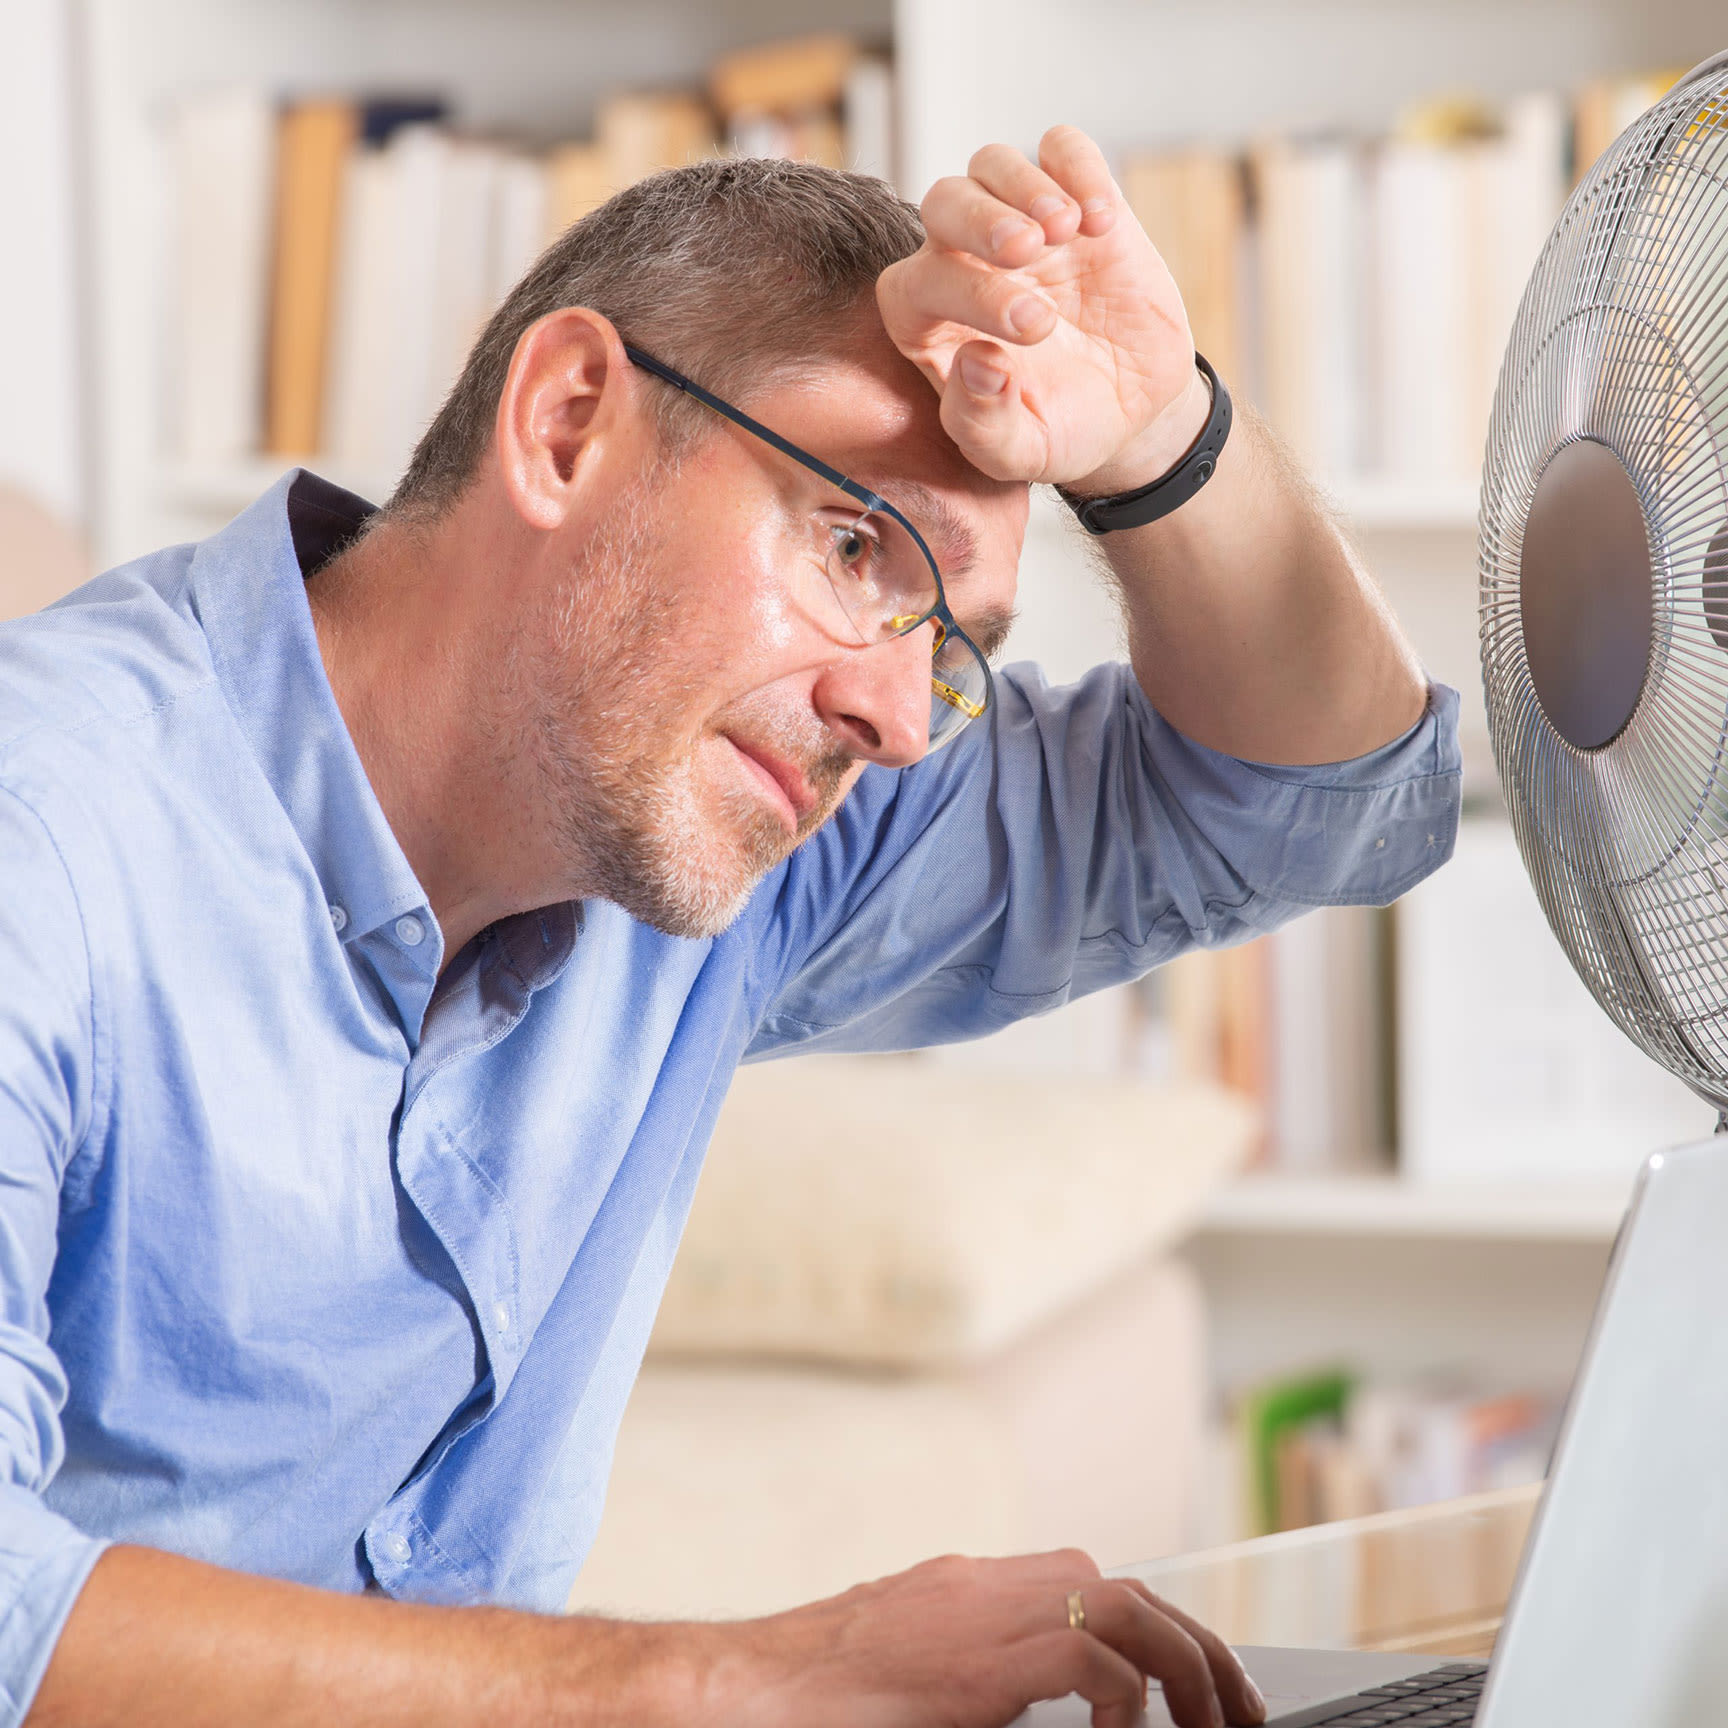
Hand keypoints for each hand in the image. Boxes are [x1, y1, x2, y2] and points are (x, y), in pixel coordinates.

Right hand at [704, 1548, 1266, 1727]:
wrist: (740, 1691)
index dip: (1156, 1629)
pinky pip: (1085, 1652)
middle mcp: (983, 1582)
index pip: (1092, 1581)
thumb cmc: (812, 1698)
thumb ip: (977, 1677)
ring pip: (1120, 1602)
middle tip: (1236, 1711)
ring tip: (1216, 1724)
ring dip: (1181, 1663)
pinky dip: (1123, 1691)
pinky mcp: (974, 1658)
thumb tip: (1044, 1704)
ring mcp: (978, 1609)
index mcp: (971, 1588)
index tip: (1194, 1686)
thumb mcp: (914, 1678)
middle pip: (1122, 1584)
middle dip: (1191, 1645)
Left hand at [876, 127, 1211, 496]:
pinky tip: (1101, 221)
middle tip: (1031, 252)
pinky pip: (1061, 149)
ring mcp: (1020, 225)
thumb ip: (983, 422)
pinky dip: (1078, 167)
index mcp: (930, 324)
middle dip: (980, 219)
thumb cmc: (1060, 431)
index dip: (963, 292)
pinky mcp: (1075, 201)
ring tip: (1067, 230)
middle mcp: (964, 263)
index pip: (915, 286)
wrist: (1130, 412)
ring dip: (1024, 185)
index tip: (1032, 328)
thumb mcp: (1020, 451)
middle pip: (944, 204)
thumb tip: (975, 359)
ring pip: (993, 164)